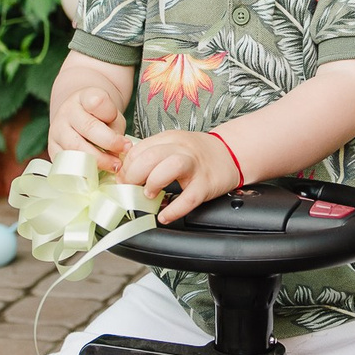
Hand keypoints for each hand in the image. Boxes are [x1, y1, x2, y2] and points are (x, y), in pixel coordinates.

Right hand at [50, 85, 128, 171]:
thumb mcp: (112, 115)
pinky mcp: (52, 148)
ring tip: (113, 165)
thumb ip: (115, 128)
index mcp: (84, 97)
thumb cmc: (100, 118)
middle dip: (110, 142)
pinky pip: (66, 161)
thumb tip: (116, 152)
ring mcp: (57, 129)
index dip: (112, 115)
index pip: (97, 101)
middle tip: (124, 152)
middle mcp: (67, 110)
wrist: (78, 118)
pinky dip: (83, 168)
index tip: (125, 132)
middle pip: (88, 127)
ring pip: (75, 147)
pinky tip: (97, 170)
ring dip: (98, 159)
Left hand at [123, 129, 240, 223]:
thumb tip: (126, 174)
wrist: (231, 154)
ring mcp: (195, 166)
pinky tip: (164, 216)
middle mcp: (182, 149)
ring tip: (148, 195)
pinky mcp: (206, 184)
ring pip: (170, 167)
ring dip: (153, 182)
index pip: (139, 149)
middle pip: (150, 156)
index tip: (123, 179)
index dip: (126, 167)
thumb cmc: (198, 154)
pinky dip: (174, 210)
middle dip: (133, 175)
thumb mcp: (173, 146)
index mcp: (170, 139)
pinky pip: (189, 198)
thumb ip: (151, 155)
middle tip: (131, 188)